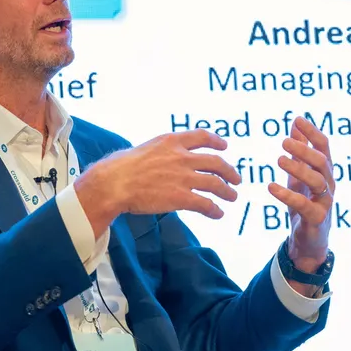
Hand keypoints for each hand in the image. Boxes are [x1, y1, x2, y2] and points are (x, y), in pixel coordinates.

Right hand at [75, 130, 242, 236]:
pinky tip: (218, 214)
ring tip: (232, 197)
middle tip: (236, 178)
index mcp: (171, 141)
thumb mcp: (144, 148)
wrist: (114, 183)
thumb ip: (160, 152)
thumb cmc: (121, 167)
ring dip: (227, 191)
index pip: (201, 136)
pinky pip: (206, 204)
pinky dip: (215, 210)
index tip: (224, 146)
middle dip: (229, 171)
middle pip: (216, 162)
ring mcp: (183, 177)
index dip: (216, 141)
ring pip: (215, 183)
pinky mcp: (181, 197)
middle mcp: (182, 157)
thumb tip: (163, 159)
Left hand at [267, 117, 333, 270]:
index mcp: (325, 171)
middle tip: (284, 141)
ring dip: (298, 169)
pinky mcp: (316, 218)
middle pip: (322, 162)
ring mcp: (325, 202)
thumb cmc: (305, 202)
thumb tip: (295, 123)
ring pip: (317, 181)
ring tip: (278, 159)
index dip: (312, 132)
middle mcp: (329, 184)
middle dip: (304, 150)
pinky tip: (271, 186)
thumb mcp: (300, 174)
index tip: (297, 119)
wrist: (309, 240)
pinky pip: (304, 205)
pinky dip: (287, 195)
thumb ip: (299, 151)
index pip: (324, 147)